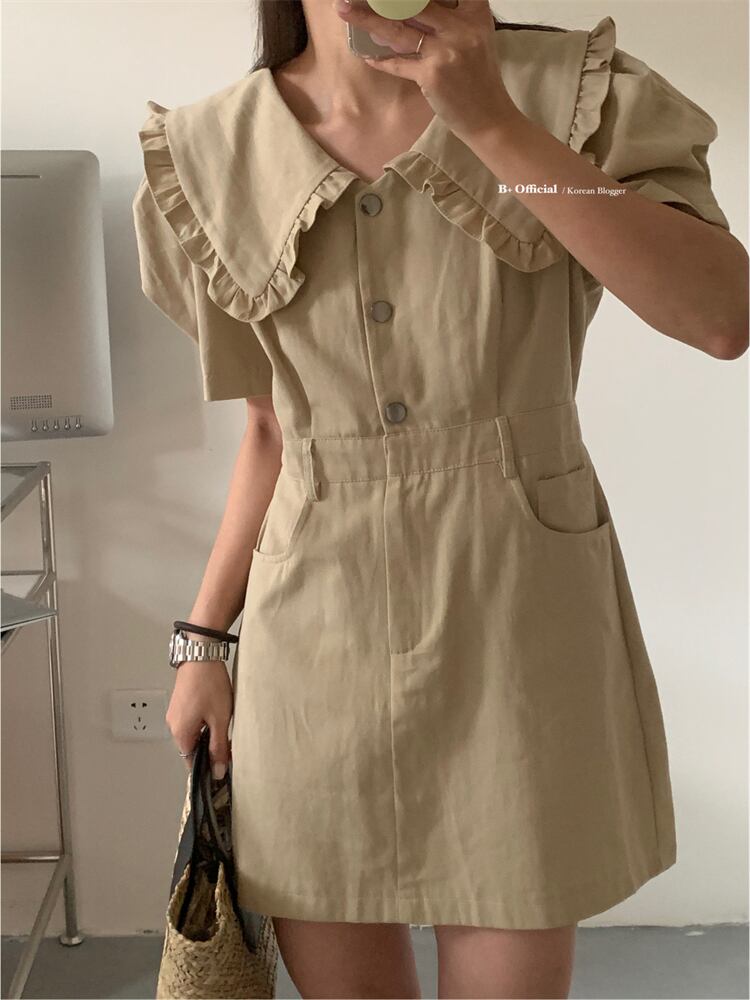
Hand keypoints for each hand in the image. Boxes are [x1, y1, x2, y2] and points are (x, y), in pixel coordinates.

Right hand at [165, 659, 233, 778]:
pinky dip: (203, 722)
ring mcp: (175, 713)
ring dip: (207, 734)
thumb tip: (217, 770)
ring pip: (192, 733)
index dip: (207, 766)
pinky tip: (216, 713)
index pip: (191, 762)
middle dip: (209, 748)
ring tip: (224, 724)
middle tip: (229, 744)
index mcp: (181, 733)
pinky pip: (190, 721)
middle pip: (191, 747)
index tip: (222, 766)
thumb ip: (218, 747)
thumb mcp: (220, 719)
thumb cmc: (209, 684)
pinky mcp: (180, 703)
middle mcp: (173, 725)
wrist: (201, 655)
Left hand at [333, 0, 521, 143]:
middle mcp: (461, 27)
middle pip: (414, 2)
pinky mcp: (431, 75)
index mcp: (474, 13)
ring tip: (345, 10)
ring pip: (398, 29)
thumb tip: (413, 8)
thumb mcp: (475, 38)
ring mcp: (445, 51)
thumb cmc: (479, 78)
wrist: (489, 117)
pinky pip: (398, 63)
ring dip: (368, 20)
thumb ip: (451, 19)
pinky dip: (380, 60)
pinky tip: (366, 55)